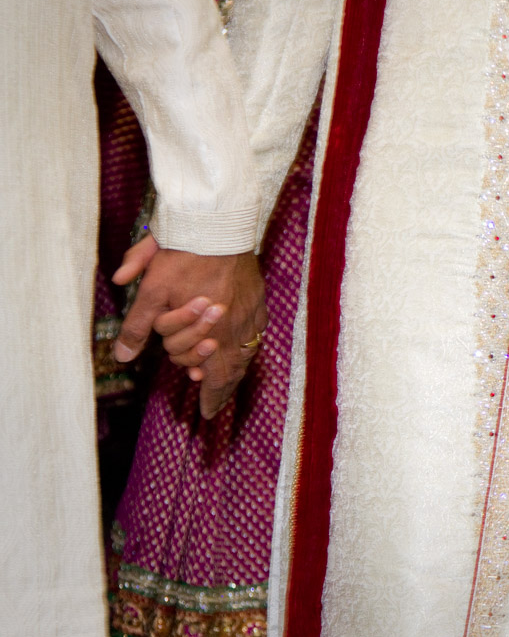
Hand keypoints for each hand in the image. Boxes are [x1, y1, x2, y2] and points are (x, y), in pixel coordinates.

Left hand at [113, 235, 266, 417]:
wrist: (217, 223)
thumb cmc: (183, 256)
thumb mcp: (151, 292)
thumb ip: (138, 326)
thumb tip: (123, 356)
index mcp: (215, 331)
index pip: (218, 377)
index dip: (213, 398)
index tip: (207, 413)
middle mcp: (239, 325)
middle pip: (237, 368)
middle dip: (224, 387)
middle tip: (214, 399)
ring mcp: (252, 310)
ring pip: (249, 350)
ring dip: (236, 367)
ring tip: (226, 377)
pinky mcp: (257, 294)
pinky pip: (256, 329)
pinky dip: (247, 343)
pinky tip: (241, 343)